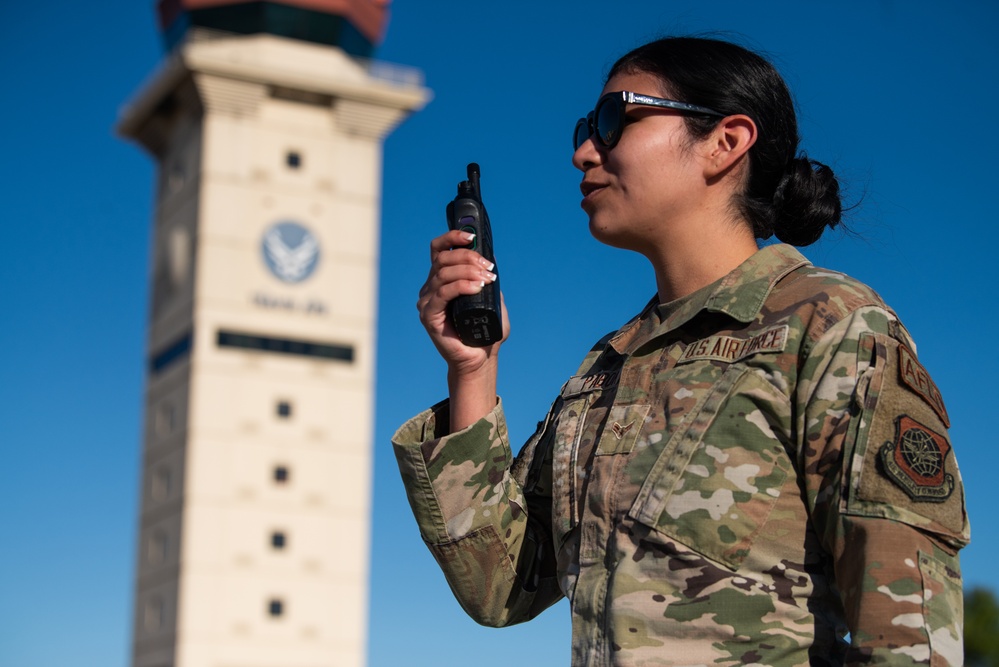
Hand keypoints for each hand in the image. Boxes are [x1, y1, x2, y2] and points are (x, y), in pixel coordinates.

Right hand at [417, 229, 508, 376]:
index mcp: (442, 279)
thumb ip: (488, 279)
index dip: (452, 237)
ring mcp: (427, 301)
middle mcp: (431, 287)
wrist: (480, 357)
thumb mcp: (492, 298)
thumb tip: (491, 258)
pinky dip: (461, 286)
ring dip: (468, 271)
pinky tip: (476, 288)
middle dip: (468, 257)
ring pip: (443, 273)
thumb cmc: (485, 330)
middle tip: (488, 267)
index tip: (472, 236)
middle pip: (443, 258)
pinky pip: (442, 293)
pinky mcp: (428, 315)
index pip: (439, 250)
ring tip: (486, 280)